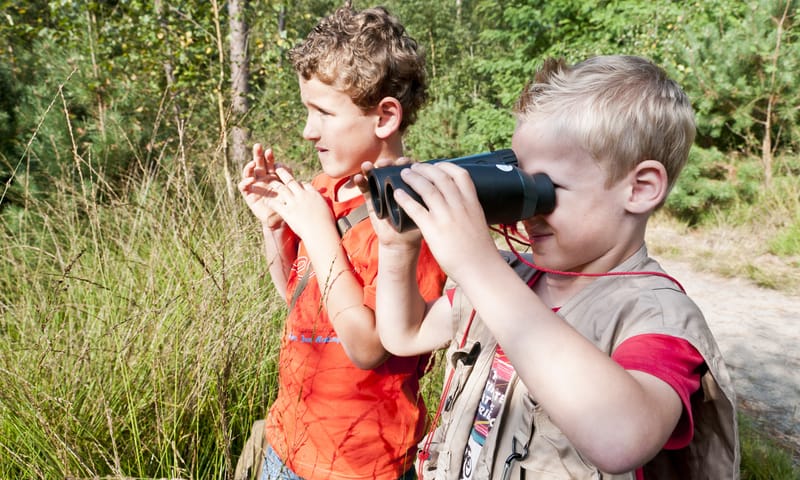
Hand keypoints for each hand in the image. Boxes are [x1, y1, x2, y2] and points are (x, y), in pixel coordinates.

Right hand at [238, 143, 291, 228]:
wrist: (281, 220)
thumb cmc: (286, 203)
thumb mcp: (289, 189)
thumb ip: (288, 177)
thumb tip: (285, 166)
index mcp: (273, 175)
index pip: (270, 163)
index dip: (269, 157)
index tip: (270, 152)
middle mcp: (263, 178)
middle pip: (258, 164)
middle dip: (258, 154)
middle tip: (258, 146)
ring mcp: (255, 185)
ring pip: (249, 172)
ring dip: (249, 166)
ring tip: (253, 163)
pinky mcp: (249, 195)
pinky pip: (243, 186)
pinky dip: (245, 182)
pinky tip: (251, 179)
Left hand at [266, 167, 335, 239]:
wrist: (321, 232)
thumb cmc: (327, 225)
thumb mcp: (327, 210)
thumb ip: (322, 205)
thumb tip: (323, 206)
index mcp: (313, 194)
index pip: (304, 184)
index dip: (299, 183)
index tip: (296, 184)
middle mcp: (303, 195)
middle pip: (291, 181)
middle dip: (283, 174)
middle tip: (277, 168)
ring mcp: (294, 203)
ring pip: (281, 189)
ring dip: (275, 185)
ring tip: (270, 182)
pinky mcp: (287, 212)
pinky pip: (276, 204)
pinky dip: (271, 202)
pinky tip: (267, 201)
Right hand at [354, 158, 422, 251]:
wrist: (399, 241)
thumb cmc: (414, 228)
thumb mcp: (423, 214)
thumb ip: (427, 203)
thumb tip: (434, 191)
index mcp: (410, 185)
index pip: (408, 168)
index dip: (406, 163)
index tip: (403, 161)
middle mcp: (396, 185)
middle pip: (391, 168)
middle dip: (387, 163)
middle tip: (385, 163)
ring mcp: (382, 190)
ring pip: (376, 175)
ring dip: (371, 168)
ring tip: (368, 166)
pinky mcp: (371, 198)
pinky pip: (365, 188)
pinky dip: (361, 181)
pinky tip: (358, 177)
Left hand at [392, 162, 497, 277]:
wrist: (481, 269)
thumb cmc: (480, 251)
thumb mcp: (478, 223)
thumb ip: (469, 212)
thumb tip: (460, 208)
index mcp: (472, 203)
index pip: (461, 175)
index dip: (446, 166)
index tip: (437, 165)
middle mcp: (460, 206)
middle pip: (441, 177)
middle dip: (426, 169)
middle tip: (414, 167)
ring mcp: (447, 217)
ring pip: (428, 189)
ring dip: (414, 178)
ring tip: (404, 174)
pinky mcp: (434, 230)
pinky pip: (416, 209)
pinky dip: (405, 198)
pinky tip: (397, 194)